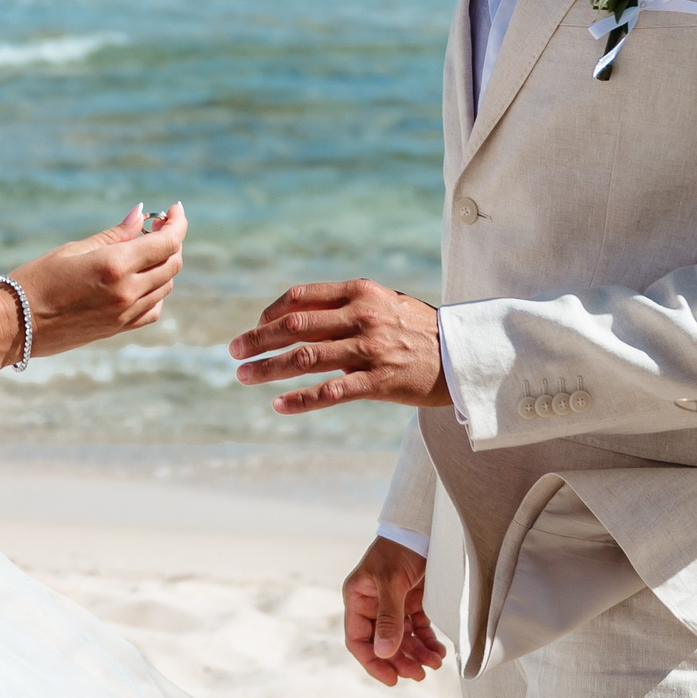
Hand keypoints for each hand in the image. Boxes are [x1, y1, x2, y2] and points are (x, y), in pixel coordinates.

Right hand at [3, 204, 185, 362]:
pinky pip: (153, 309)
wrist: (15, 326)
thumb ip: (114, 234)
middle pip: (171, 263)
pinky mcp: (119, 329)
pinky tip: (142, 279)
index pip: (166, 242)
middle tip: (158, 225)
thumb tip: (141, 214)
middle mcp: (127, 292)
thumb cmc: (37, 280)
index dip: (177, 223)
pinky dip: (157, 291)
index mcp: (115, 266)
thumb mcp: (74, 250)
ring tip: (147, 248)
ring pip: (165, 285)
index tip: (175, 209)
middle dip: (172, 240)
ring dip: (164, 264)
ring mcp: (125, 314)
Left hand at [227, 280, 447, 412]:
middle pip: (294, 326)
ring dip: (267, 368)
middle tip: (233, 351)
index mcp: (359, 292)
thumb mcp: (382, 302)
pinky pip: (331, 392)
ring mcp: (370, 350)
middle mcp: (361, 317)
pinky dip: (300, 400)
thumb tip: (294, 314)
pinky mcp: (379, 382)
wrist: (463, 354)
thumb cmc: (417, 328)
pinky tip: (279, 405)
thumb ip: (343, 304)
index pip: (300, 297)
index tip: (256, 326)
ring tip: (244, 376)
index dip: (270, 313)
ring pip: (304, 359)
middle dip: (257, 339)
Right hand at [342, 537, 447, 686]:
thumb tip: (383, 653)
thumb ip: (389, 618)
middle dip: (400, 660)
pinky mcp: (414, 602)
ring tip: (435, 664)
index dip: (372, 661)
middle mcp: (373, 604)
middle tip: (419, 674)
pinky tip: (439, 651)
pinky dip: (428, 642)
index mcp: (358, 598)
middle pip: (383, 644)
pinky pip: (419, 630)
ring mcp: (394, 604)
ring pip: (403, 640)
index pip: (359, 639)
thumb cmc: (400, 549)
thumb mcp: (392, 582)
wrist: (425, 527)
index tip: (392, 679)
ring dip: (417, 654)